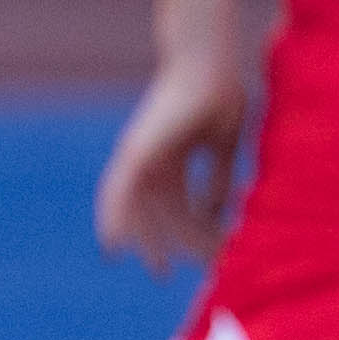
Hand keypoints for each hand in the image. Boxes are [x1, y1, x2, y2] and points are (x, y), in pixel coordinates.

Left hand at [93, 43, 253, 269]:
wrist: (208, 64)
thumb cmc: (221, 93)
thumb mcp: (224, 145)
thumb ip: (220, 177)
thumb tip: (220, 212)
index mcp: (174, 155)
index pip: (179, 202)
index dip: (189, 231)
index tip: (201, 256)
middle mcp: (153, 158)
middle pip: (156, 210)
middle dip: (161, 242)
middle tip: (162, 275)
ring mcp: (140, 154)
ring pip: (142, 207)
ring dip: (148, 239)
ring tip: (156, 269)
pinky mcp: (134, 150)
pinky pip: (119, 190)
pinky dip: (115, 216)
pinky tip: (113, 243)